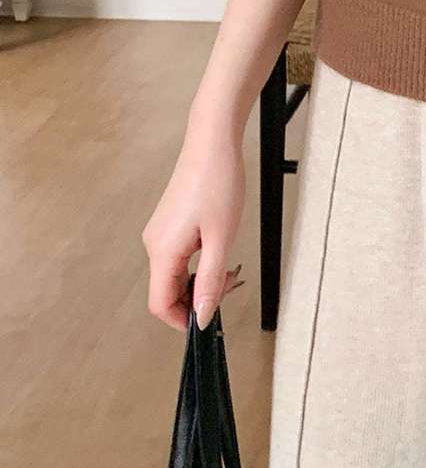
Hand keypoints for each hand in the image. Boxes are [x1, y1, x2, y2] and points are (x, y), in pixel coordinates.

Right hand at [143, 121, 246, 329]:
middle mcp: (154, 244)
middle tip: (230, 286)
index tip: (208, 322)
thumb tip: (201, 317)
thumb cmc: (218, 185)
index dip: (182, 320)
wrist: (212, 145)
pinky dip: (198, 264)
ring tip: (229, 269)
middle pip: (167, 291)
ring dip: (200, 281)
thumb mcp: (221, 239)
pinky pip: (178, 258)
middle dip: (197, 299)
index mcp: (162, 251)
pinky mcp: (169, 224)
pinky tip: (219, 253)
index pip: (160, 304)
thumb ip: (209, 281)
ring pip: (174, 275)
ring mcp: (159, 234)